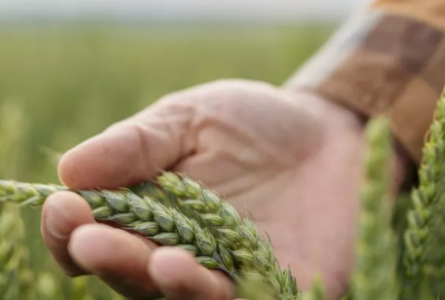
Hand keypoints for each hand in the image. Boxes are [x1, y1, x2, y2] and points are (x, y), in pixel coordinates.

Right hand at [41, 79, 405, 299]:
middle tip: (92, 241)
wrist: (334, 134)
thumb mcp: (193, 117)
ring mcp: (232, 276)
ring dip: (172, 284)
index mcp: (151, 213)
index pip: (97, 233)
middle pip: (135, 273)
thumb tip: (70, 168)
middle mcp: (184, 254)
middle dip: (113, 259)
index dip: (73, 228)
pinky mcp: (281, 289)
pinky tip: (217, 276)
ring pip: (190, 296)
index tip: (65, 206)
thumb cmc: (256, 124)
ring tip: (162, 261)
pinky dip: (232, 296)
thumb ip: (138, 143)